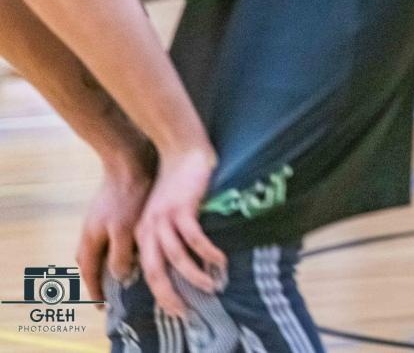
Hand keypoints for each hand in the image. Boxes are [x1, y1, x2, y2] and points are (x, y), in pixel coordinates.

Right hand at [77, 151, 153, 304]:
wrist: (129, 161)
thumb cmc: (127, 195)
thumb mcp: (124, 229)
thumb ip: (120, 255)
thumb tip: (119, 276)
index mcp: (90, 239)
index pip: (90, 272)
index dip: (96, 290)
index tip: (103, 306)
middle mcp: (91, 231)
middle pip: (91, 262)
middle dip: (100, 278)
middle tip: (113, 291)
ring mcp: (100, 218)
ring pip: (102, 248)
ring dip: (111, 262)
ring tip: (128, 272)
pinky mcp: (113, 208)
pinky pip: (113, 235)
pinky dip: (121, 246)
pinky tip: (137, 246)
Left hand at [135, 147, 226, 316]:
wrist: (182, 150)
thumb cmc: (179, 181)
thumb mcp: (165, 212)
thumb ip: (168, 234)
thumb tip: (182, 261)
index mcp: (144, 233)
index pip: (147, 272)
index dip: (160, 293)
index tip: (177, 308)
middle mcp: (149, 230)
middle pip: (155, 273)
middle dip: (170, 296)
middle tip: (186, 312)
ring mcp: (164, 220)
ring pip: (175, 259)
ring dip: (194, 277)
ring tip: (211, 287)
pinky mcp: (182, 209)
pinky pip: (194, 238)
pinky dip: (206, 252)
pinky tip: (219, 260)